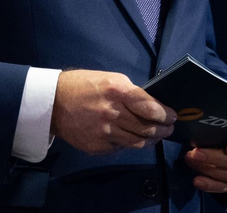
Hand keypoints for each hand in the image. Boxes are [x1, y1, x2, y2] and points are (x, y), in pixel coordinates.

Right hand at [50, 69, 175, 154]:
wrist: (53, 104)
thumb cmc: (84, 86)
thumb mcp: (110, 79)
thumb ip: (131, 92)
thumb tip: (151, 105)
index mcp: (118, 92)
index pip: (150, 107)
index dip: (166, 114)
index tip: (173, 116)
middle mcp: (112, 114)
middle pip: (147, 128)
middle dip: (163, 129)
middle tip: (169, 128)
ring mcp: (104, 133)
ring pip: (137, 142)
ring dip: (152, 139)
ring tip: (157, 135)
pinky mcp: (97, 147)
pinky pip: (121, 147)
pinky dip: (130, 143)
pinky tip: (134, 138)